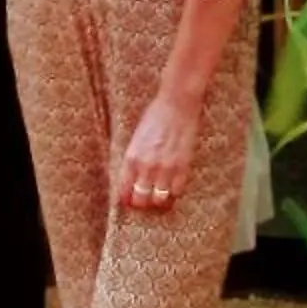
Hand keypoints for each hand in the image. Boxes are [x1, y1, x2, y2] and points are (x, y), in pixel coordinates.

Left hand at [120, 90, 200, 213]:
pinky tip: (172, 188)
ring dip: (158, 200)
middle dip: (141, 202)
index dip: (126, 199)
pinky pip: (177, 191)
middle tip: (144, 201)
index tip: (128, 201)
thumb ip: (134, 158)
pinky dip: (174, 193)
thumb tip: (132, 177)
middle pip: (140, 199)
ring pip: (159, 199)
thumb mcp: (136, 138)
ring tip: (159, 197)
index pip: (124, 190)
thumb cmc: (155, 116)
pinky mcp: (182, 167)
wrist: (177, 104)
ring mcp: (165, 168)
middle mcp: (146, 166)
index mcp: (131, 158)